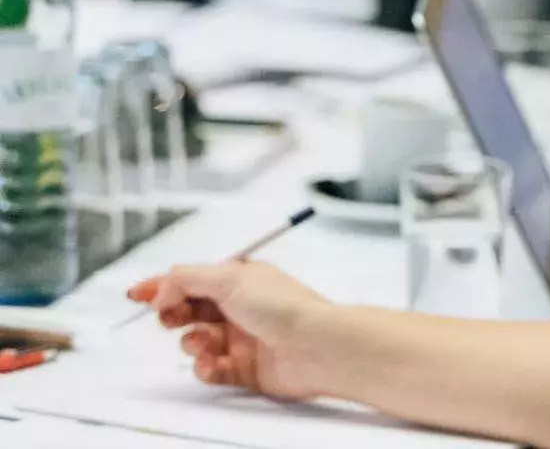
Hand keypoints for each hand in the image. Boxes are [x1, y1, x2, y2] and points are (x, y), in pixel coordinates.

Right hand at [128, 262, 331, 400]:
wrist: (315, 346)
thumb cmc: (282, 306)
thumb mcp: (229, 278)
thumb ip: (187, 279)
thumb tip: (161, 290)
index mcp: (241, 279)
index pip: (193, 279)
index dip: (162, 285)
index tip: (135, 294)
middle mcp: (241, 306)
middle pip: (190, 310)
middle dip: (173, 314)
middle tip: (169, 318)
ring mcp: (243, 338)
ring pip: (197, 341)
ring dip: (192, 343)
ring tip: (204, 343)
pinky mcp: (246, 368)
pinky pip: (211, 369)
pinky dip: (206, 367)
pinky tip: (213, 363)